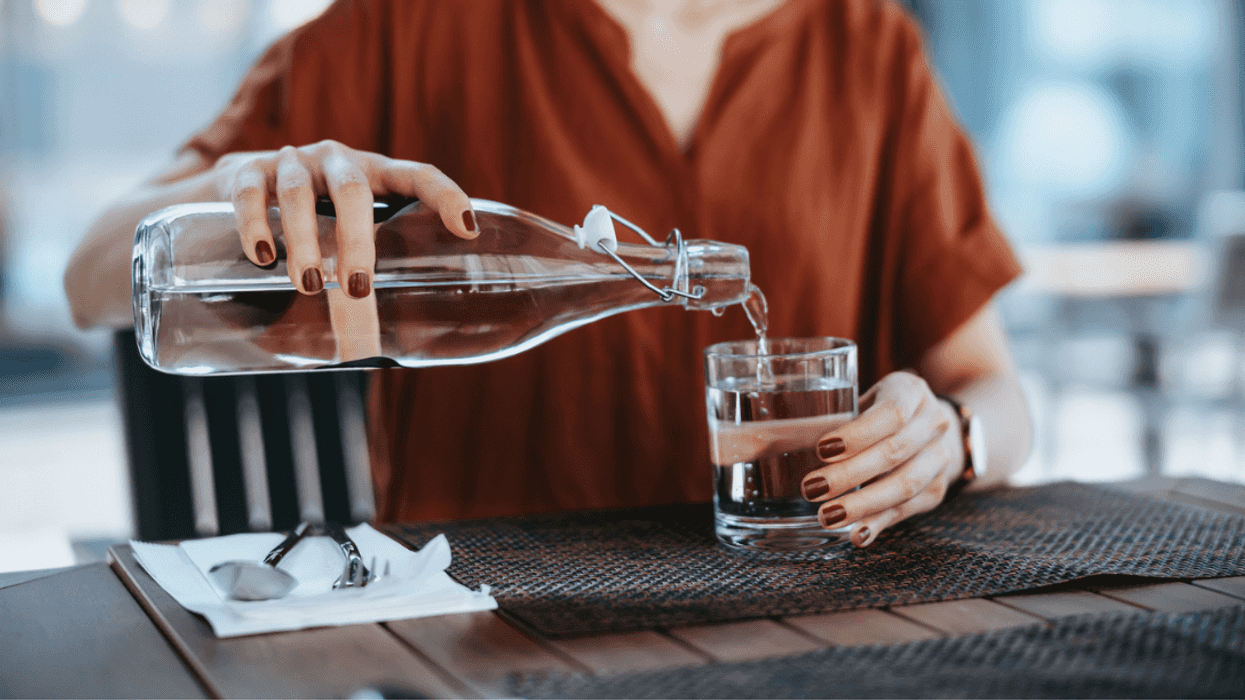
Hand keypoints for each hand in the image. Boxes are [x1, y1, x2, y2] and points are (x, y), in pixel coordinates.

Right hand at [214, 140, 477, 296]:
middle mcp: (337, 160)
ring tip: (307, 285)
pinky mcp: (245, 170)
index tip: (468, 229)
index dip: (446, 196)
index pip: (418, 175)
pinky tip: (262, 256)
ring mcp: (291, 161)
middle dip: (356, 240)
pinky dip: (256, 224)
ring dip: (305, 240)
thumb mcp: (340, 239)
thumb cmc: (311, 219)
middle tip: (356, 288)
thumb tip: (365, 359)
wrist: (236, 182)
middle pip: (353, 190)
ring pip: (299, 194)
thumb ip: (357, 282)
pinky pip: (251, 192)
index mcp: (374, 174)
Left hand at [800, 371, 963, 547]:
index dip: (857, 434)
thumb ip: (815, 418)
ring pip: (904, 486)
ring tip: (827, 516)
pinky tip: (855, 535)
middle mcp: (933, 423)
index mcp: (910, 391)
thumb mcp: (857, 401)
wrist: (933, 430)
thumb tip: (745, 441)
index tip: (822, 449)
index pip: (890, 413)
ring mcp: (939, 458)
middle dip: (851, 474)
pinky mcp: (936, 490)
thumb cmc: (877, 413)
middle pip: (894, 452)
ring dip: (863, 504)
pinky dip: (879, 524)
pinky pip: (907, 510)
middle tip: (812, 489)